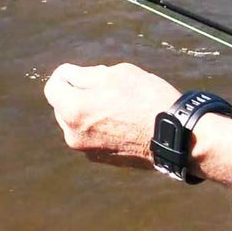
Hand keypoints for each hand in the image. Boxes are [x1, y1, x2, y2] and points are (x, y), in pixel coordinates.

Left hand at [43, 62, 179, 168]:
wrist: (178, 136)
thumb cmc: (147, 99)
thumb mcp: (113, 74)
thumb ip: (83, 75)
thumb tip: (69, 77)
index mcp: (72, 110)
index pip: (52, 87)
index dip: (65, 75)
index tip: (81, 71)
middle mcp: (73, 134)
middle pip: (63, 105)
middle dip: (78, 92)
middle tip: (106, 86)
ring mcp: (87, 150)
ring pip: (77, 121)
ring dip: (89, 110)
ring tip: (118, 103)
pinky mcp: (102, 159)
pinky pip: (92, 135)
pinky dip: (100, 126)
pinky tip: (123, 120)